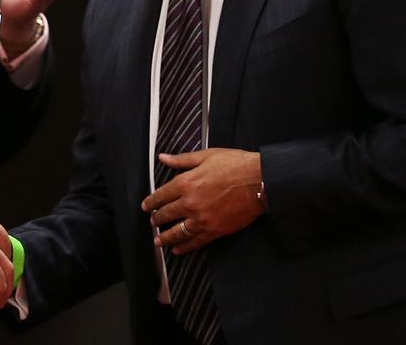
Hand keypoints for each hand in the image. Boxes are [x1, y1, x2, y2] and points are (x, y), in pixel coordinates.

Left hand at [141, 148, 264, 254]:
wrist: (259, 181)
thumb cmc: (234, 164)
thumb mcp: (206, 156)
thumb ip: (181, 160)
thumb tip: (163, 157)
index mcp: (185, 182)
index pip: (161, 195)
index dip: (151, 202)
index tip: (146, 206)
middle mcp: (190, 202)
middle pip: (166, 214)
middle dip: (157, 219)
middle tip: (153, 222)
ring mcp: (202, 218)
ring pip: (177, 232)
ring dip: (165, 237)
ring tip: (159, 240)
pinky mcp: (215, 230)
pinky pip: (195, 242)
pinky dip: (184, 247)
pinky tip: (177, 249)